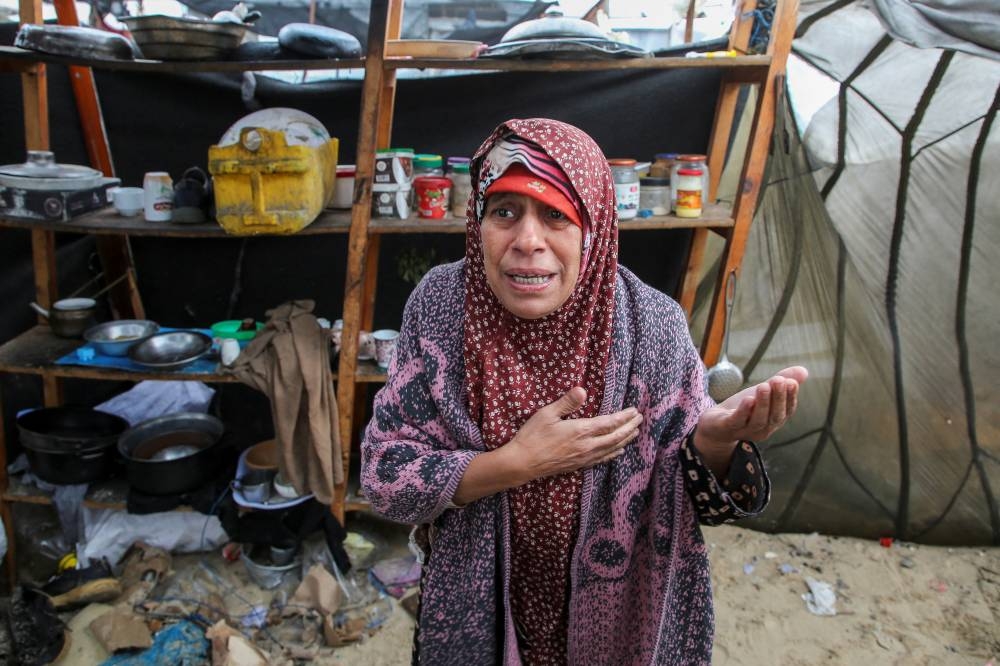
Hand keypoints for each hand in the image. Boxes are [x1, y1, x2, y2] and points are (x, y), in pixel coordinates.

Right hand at [505, 387, 642, 480]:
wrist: (523, 463)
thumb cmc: (533, 436)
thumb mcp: (547, 414)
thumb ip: (567, 402)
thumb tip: (582, 390)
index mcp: (581, 431)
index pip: (610, 423)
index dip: (624, 417)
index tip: (635, 411)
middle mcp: (587, 446)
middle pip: (615, 437)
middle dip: (629, 428)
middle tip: (640, 420)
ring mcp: (584, 457)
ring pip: (611, 449)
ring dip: (625, 440)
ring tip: (635, 433)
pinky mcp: (579, 465)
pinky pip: (602, 459)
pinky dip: (613, 453)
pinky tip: (617, 451)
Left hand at [694, 366, 807, 475]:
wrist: (714, 424)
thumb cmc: (743, 408)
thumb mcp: (762, 393)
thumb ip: (781, 383)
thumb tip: (805, 371)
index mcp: (773, 420)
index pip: (787, 411)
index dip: (790, 398)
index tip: (792, 382)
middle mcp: (763, 429)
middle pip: (774, 416)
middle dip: (778, 398)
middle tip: (779, 380)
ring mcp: (745, 430)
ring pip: (758, 420)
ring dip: (763, 403)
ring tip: (764, 385)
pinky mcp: (727, 428)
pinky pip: (738, 421)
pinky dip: (744, 411)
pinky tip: (748, 399)